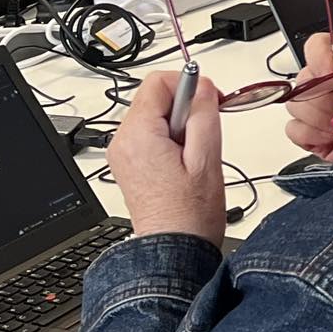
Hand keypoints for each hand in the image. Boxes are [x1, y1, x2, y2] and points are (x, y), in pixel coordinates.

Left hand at [108, 71, 224, 248]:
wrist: (174, 250)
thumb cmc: (189, 214)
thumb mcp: (207, 157)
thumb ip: (204, 113)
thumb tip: (203, 85)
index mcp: (139, 135)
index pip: (158, 81)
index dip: (190, 84)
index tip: (210, 101)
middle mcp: (123, 141)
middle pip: (155, 97)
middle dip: (185, 106)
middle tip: (205, 133)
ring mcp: (123, 153)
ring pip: (154, 114)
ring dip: (179, 123)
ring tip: (193, 153)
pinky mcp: (128, 163)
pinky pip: (149, 133)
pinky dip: (169, 137)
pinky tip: (183, 160)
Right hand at [283, 32, 332, 163]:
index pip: (318, 45)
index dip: (319, 55)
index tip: (332, 70)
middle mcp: (329, 84)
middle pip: (303, 78)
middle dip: (325, 96)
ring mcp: (318, 110)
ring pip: (295, 104)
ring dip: (319, 116)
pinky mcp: (312, 135)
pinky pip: (293, 130)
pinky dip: (312, 134)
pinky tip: (332, 137)